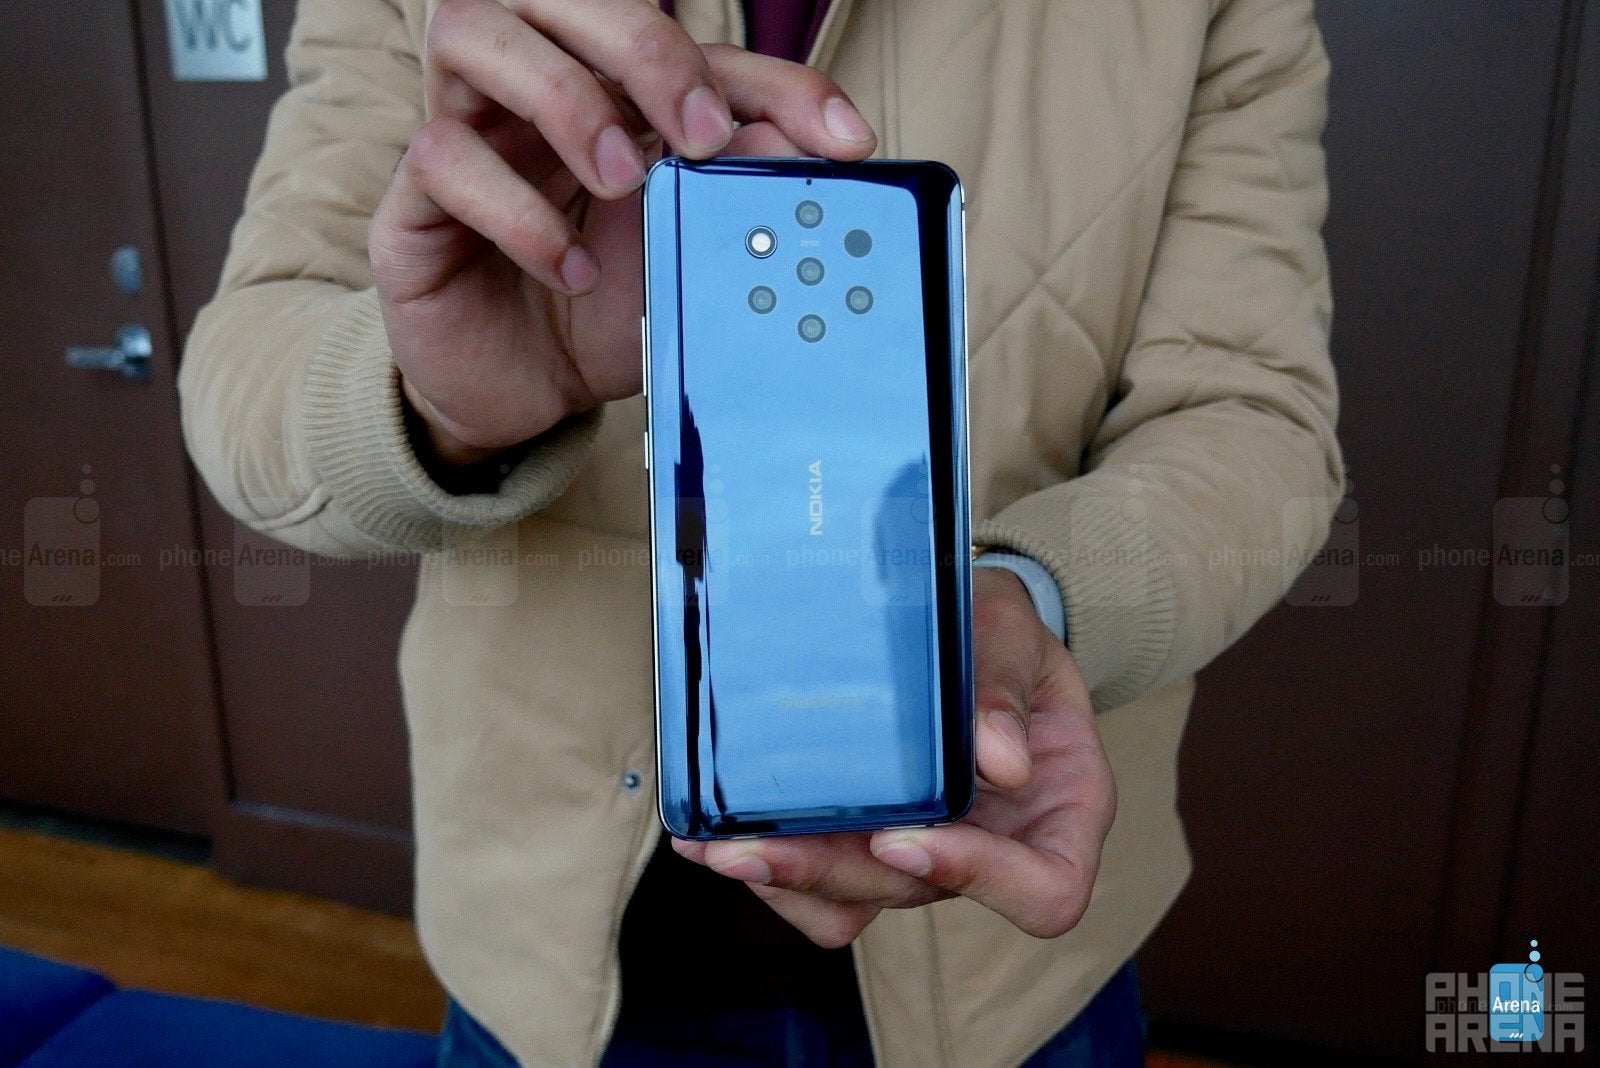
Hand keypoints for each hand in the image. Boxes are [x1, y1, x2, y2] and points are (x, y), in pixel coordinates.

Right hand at [370, 0, 878, 466]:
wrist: (525, 392)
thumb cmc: (601, 309)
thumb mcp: (685, 258)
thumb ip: (731, 199)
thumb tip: (799, 153)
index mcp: (613, 90)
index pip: (696, 47)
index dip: (775, 80)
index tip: (844, 140)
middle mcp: (535, 89)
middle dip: (646, 50)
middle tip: (702, 135)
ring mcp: (468, 131)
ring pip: (473, 31)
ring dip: (563, 97)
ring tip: (621, 182)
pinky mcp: (415, 198)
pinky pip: (443, 157)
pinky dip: (517, 210)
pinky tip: (566, 268)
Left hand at [672, 568, 1116, 945]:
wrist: (958, 622)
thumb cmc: (1000, 631)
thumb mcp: (1014, 631)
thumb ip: (1007, 682)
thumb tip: (1001, 761)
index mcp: (1058, 813)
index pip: (1045, 892)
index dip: (980, 878)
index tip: (906, 834)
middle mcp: (992, 849)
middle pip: (923, 893)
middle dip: (835, 871)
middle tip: (753, 846)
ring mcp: (925, 851)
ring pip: (859, 903)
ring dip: (788, 881)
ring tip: (717, 844)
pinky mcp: (866, 842)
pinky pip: (822, 886)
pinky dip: (774, 866)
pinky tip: (714, 828)